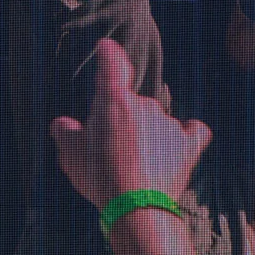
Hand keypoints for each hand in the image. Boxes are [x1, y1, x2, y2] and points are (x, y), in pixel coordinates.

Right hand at [50, 39, 211, 208]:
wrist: (136, 207)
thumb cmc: (100, 178)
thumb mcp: (70, 155)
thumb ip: (65, 133)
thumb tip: (62, 124)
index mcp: (113, 102)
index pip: (112, 66)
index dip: (108, 56)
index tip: (106, 47)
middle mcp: (144, 105)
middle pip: (132, 105)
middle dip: (122, 123)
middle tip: (111, 152)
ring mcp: (168, 123)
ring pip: (156, 122)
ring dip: (148, 136)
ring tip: (137, 167)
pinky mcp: (187, 144)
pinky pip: (192, 132)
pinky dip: (186, 137)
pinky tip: (181, 146)